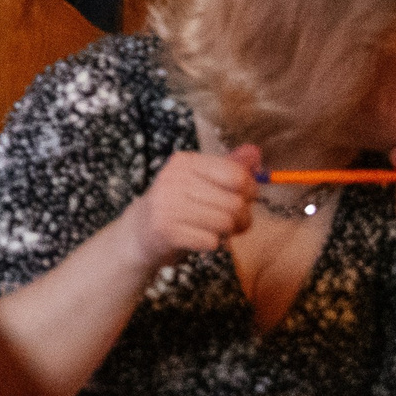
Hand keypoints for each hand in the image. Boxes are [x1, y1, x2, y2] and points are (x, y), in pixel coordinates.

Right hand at [124, 144, 257, 267]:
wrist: (140, 231)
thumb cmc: (179, 205)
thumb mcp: (201, 180)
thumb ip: (230, 166)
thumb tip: (255, 152)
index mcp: (186, 162)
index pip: (236, 175)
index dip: (249, 191)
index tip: (243, 198)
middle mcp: (174, 178)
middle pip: (235, 203)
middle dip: (242, 218)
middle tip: (232, 221)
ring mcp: (167, 204)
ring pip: (225, 223)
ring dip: (228, 232)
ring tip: (217, 229)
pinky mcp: (166, 230)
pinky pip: (211, 241)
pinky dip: (211, 244)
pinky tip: (199, 238)